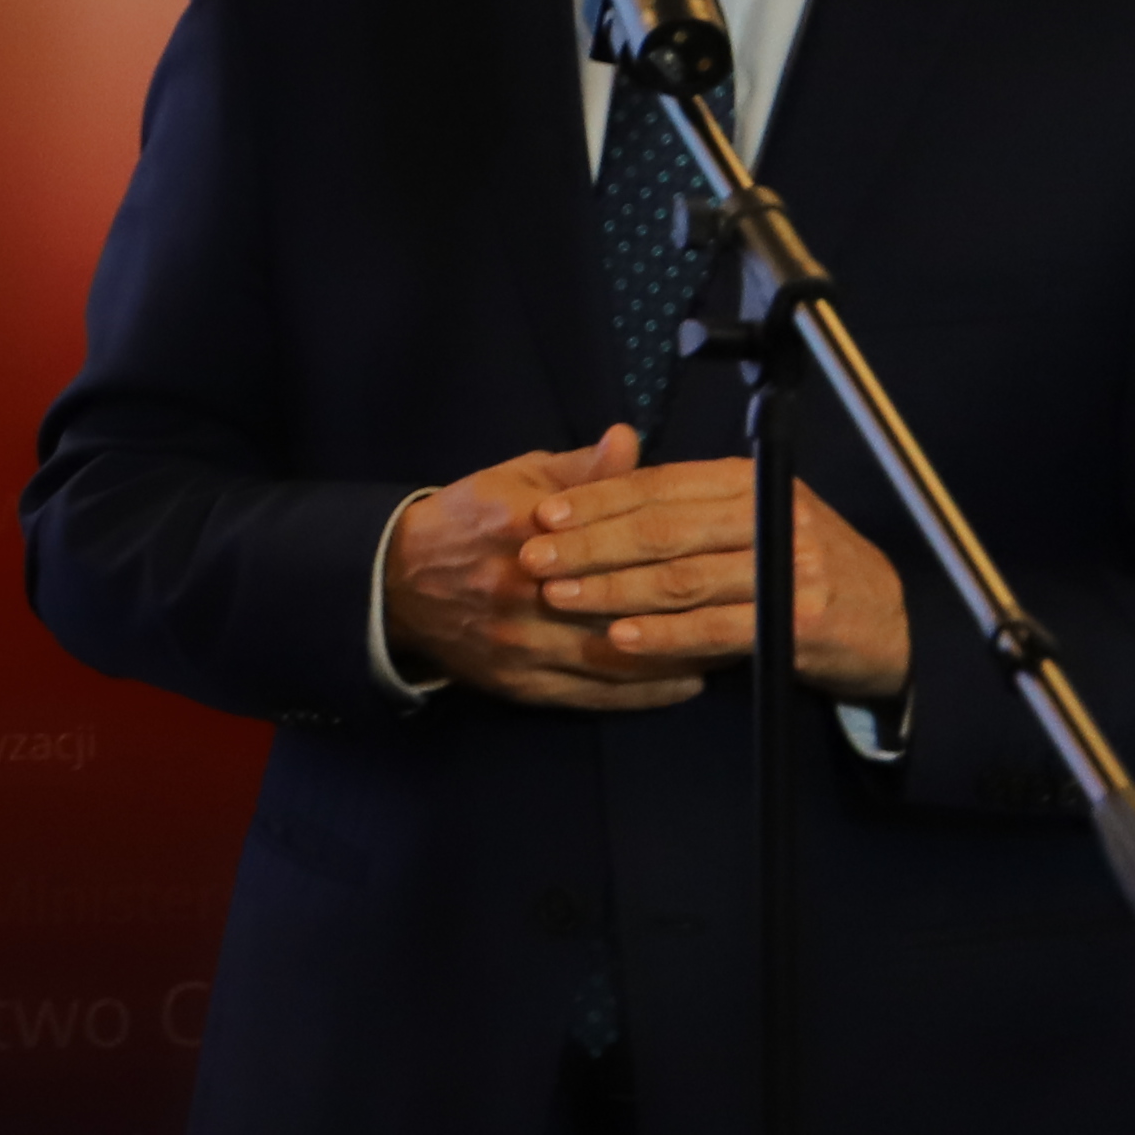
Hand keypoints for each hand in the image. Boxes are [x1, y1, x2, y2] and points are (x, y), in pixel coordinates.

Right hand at [385, 431, 703, 712]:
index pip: (614, 541)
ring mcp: (521, 643)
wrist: (394, 582)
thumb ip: (578, 469)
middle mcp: (523, 591)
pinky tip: (685, 682)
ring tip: (727, 646)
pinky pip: (596, 695)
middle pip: (624, 603)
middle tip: (740, 603)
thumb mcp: (515, 479)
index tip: (724, 551)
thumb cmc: (466, 522)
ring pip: (617, 657)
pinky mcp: (519, 683)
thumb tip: (630, 440)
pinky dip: (646, 692)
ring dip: (677, 654)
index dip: (676, 550)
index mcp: (523, 530)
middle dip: (687, 607)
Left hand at [522, 449, 913, 700]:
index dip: (598, 500)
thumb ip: (682, 499)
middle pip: (665, 530)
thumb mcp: (748, 516)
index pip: (661, 485)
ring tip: (560, 598)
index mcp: (751, 482)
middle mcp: (772, 516)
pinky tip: (620, 639)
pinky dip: (663, 635)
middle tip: (533, 560)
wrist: (889, 621)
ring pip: (683, 579)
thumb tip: (606, 459)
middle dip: (590, 545)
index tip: (542, 516)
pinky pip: (716, 629)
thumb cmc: (800, 565)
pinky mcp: (799, 623)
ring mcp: (791, 569)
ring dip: (613, 590)